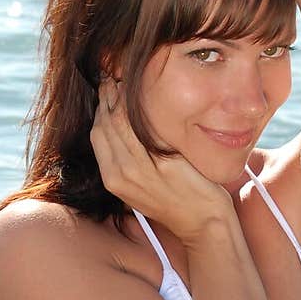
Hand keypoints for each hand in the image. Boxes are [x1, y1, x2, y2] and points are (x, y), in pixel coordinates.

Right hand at [90, 79, 231, 247]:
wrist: (203, 224)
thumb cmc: (177, 202)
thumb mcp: (143, 185)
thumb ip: (130, 162)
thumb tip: (125, 130)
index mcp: (113, 180)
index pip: (97, 134)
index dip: (100, 108)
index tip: (107, 88)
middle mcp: (122, 176)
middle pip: (104, 125)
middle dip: (106, 96)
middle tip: (112, 75)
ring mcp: (141, 171)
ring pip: (120, 122)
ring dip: (119, 96)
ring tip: (124, 79)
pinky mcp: (163, 165)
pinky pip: (144, 128)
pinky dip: (139, 108)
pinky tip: (144, 94)